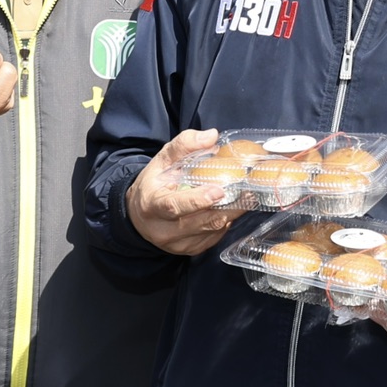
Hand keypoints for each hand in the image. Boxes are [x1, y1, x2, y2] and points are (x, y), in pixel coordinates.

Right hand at [124, 128, 249, 255]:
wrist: (138, 214)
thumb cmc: (153, 184)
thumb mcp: (162, 160)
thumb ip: (184, 145)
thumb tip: (212, 136)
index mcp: (152, 205)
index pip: (174, 206)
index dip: (197, 200)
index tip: (219, 191)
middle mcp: (162, 230)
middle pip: (200, 222)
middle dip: (227, 208)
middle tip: (248, 193)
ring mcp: (175, 244)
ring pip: (210, 232)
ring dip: (230, 215)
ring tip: (246, 199)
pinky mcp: (188, 250)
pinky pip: (212, 239)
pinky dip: (224, 224)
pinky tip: (229, 210)